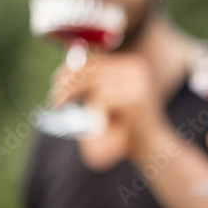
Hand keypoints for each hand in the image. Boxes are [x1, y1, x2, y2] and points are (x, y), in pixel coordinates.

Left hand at [51, 51, 169, 155]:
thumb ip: (93, 85)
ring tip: (69, 110)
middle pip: (92, 70)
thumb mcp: (108, 100)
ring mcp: (139, 82)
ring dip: (78, 99)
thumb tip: (65, 69)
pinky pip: (102, 100)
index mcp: (132, 64)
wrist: (152, 147)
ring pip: (95, 86)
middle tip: (55, 99)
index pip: (96, 60)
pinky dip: (94, 113)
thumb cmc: (126, 126)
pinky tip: (99, 124)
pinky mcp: (137, 98)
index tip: (55, 80)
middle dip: (69, 84)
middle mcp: (137, 68)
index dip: (72, 69)